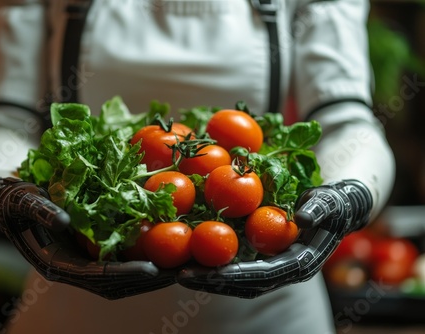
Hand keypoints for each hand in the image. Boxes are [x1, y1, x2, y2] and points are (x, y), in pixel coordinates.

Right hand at [0, 177, 175, 299]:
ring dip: (151, 273)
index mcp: (58, 264)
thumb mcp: (23, 201)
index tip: (154, 269)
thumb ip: (41, 211)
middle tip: (179, 273)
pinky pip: (121, 258)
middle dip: (148, 279)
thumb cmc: (15, 201)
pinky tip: (164, 248)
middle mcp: (74, 268)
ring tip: (180, 266)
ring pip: (123, 276)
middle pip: (118, 283)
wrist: (10, 202)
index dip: (126, 273)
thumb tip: (64, 221)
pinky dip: (142, 257)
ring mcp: (85, 261)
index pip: (98, 276)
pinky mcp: (92, 251)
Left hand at [177, 179, 372, 297]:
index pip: (262, 276)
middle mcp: (283, 272)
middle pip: (242, 284)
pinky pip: (237, 265)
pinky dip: (215, 264)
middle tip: (180, 275)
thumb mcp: (331, 202)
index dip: (234, 275)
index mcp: (299, 265)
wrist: (338, 208)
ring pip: (236, 279)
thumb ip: (320, 210)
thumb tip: (304, 220)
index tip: (207, 274)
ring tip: (178, 270)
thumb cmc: (334, 204)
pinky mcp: (264, 259)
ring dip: (208, 276)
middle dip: (212, 281)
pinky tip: (193, 255)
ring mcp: (273, 267)